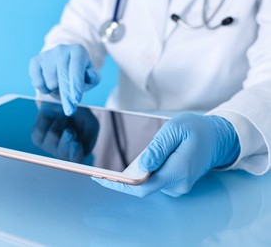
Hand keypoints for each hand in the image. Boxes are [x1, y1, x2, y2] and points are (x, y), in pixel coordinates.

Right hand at [29, 44, 99, 115]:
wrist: (65, 61)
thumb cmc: (80, 72)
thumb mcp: (92, 75)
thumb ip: (93, 77)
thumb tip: (88, 76)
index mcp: (78, 51)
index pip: (76, 68)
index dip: (76, 85)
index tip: (76, 99)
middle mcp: (62, 49)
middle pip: (62, 76)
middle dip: (66, 94)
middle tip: (70, 109)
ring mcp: (47, 54)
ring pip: (50, 82)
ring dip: (56, 90)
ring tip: (60, 86)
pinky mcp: (35, 61)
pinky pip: (38, 82)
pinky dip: (44, 89)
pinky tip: (49, 85)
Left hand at [31, 102, 98, 162]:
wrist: (63, 102)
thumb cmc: (79, 115)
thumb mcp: (91, 124)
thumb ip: (88, 136)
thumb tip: (79, 144)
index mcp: (78, 152)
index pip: (76, 159)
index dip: (75, 154)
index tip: (76, 144)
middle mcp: (63, 153)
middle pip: (62, 151)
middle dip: (66, 139)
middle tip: (70, 130)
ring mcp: (48, 147)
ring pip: (53, 137)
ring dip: (59, 122)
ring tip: (63, 118)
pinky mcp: (37, 139)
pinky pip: (40, 130)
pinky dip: (47, 120)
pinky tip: (51, 118)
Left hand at [92, 113, 240, 196]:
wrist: (217, 137)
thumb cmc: (197, 129)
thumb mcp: (175, 130)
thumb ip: (158, 148)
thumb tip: (142, 166)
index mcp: (177, 171)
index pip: (142, 186)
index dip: (120, 184)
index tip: (100, 178)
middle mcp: (178, 184)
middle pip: (142, 188)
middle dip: (121, 182)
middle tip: (98, 175)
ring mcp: (178, 185)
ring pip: (147, 185)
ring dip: (131, 177)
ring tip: (112, 169)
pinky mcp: (176, 182)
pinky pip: (154, 181)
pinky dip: (141, 175)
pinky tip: (133, 166)